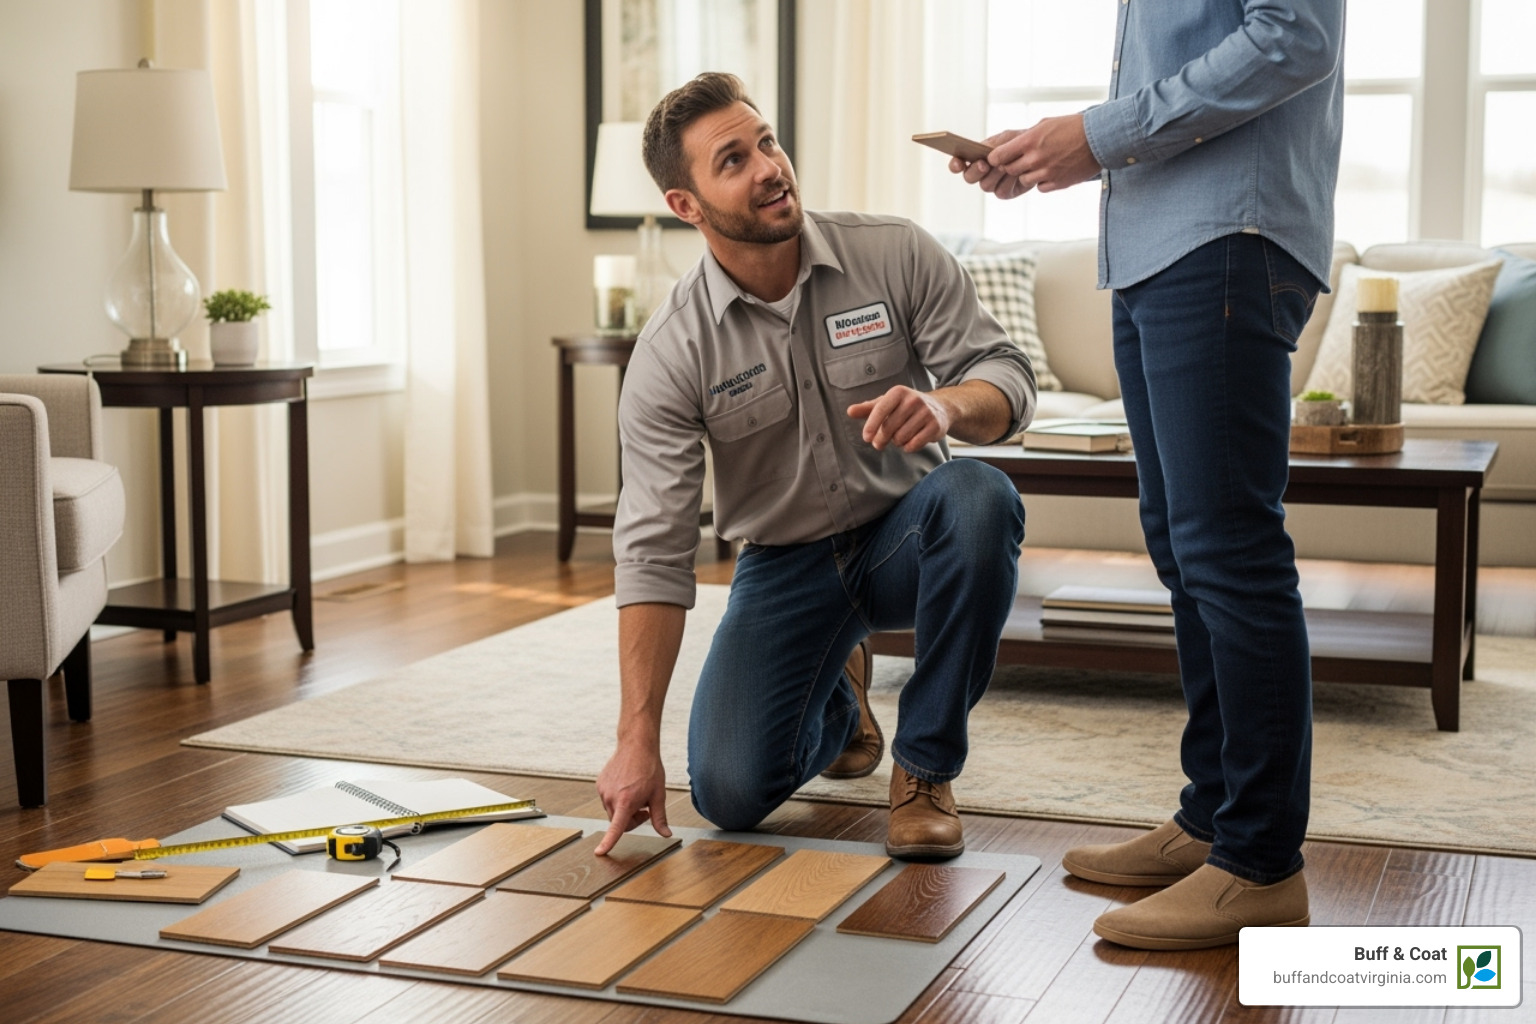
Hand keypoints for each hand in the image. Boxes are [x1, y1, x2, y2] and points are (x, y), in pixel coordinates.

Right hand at [593, 739, 670, 854]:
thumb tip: (667, 834)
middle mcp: (611, 797)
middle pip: (619, 822)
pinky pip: (608, 799)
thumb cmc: (649, 769)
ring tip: (636, 793)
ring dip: (624, 808)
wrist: (636, 746)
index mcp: (626, 802)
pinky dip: (617, 798)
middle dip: (631, 820)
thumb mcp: (659, 795)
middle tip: (645, 808)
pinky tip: (627, 785)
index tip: (600, 852)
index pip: (616, 828)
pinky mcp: (599, 784)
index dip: (608, 842)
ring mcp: (603, 790)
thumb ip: (660, 818)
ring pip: (613, 811)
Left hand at [847, 386, 950, 452]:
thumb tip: (850, 411)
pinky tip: (910, 441)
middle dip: (881, 439)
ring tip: (900, 436)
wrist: (939, 408)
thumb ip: (867, 408)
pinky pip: (914, 444)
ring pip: (901, 438)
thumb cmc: (906, 406)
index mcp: (898, 392)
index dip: (871, 425)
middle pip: (889, 427)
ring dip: (896, 442)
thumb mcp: (886, 403)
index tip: (866, 438)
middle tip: (879, 443)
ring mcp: (926, 413)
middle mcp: (913, 400)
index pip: (880, 410)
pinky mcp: (935, 426)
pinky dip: (908, 447)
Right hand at [948, 129, 1030, 198]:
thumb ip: (993, 145)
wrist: (1039, 151)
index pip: (959, 164)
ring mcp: (993, 184)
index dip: (955, 165)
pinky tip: (1016, 173)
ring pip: (985, 185)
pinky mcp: (1005, 192)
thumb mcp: (1006, 138)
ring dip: (995, 175)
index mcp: (976, 157)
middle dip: (976, 171)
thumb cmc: (1019, 142)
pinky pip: (1001, 192)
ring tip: (1006, 165)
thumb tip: (984, 156)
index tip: (958, 163)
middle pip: (969, 178)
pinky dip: (1008, 182)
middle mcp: (981, 173)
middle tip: (985, 164)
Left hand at [987, 113, 1100, 192]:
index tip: (998, 157)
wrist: (1099, 138)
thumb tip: (1009, 147)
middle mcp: (1035, 158)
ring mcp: (1046, 172)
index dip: (996, 158)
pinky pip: (1039, 187)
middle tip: (1023, 159)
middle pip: (1009, 169)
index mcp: (1029, 141)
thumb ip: (1025, 138)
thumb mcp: (1045, 124)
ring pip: (1023, 180)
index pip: (998, 156)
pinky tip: (1052, 171)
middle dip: (1012, 165)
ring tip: (1041, 163)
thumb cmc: (1072, 127)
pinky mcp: (1057, 183)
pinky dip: (1042, 181)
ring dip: (1028, 174)